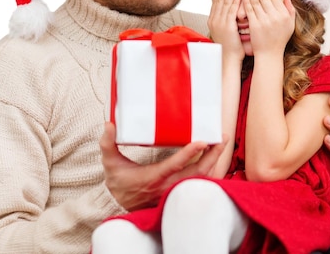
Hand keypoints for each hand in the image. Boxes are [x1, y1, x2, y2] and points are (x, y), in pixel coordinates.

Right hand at [99, 122, 226, 210]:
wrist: (120, 204)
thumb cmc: (118, 182)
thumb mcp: (110, 163)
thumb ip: (108, 144)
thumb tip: (109, 125)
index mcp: (153, 177)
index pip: (175, 165)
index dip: (189, 153)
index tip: (202, 141)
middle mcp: (168, 185)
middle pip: (196, 172)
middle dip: (212, 155)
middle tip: (221, 137)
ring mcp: (176, 190)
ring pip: (201, 178)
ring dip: (214, 161)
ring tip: (220, 143)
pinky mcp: (179, 191)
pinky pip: (200, 182)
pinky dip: (210, 170)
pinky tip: (215, 158)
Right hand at [208, 0, 243, 61]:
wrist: (228, 58)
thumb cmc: (230, 46)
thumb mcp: (227, 30)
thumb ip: (228, 19)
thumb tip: (233, 10)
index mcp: (213, 20)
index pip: (216, 1)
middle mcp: (215, 19)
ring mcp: (220, 23)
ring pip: (224, 3)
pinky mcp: (227, 27)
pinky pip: (231, 12)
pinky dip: (235, 2)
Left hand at [244, 0, 295, 55]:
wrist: (270, 54)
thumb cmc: (280, 39)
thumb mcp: (290, 25)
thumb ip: (290, 11)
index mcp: (284, 15)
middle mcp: (275, 16)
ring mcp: (264, 21)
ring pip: (256, 1)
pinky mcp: (255, 25)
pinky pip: (250, 10)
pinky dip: (247, 2)